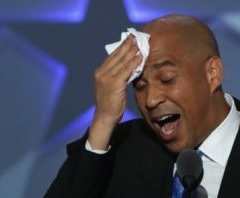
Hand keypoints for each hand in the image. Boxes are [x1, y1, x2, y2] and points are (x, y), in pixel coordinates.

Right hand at [89, 35, 142, 149]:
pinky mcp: (113, 84)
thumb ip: (117, 76)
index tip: (129, 39)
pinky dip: (133, 63)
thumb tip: (129, 68)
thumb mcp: (112, 87)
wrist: (105, 117)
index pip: (112, 56)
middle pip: (117, 56)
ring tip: (139, 44)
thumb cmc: (110, 104)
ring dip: (131, 52)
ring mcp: (106, 78)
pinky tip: (140, 58)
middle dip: (127, 46)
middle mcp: (101, 73)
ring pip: (121, 61)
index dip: (121, 47)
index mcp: (100, 72)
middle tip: (136, 37)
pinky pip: (126, 71)